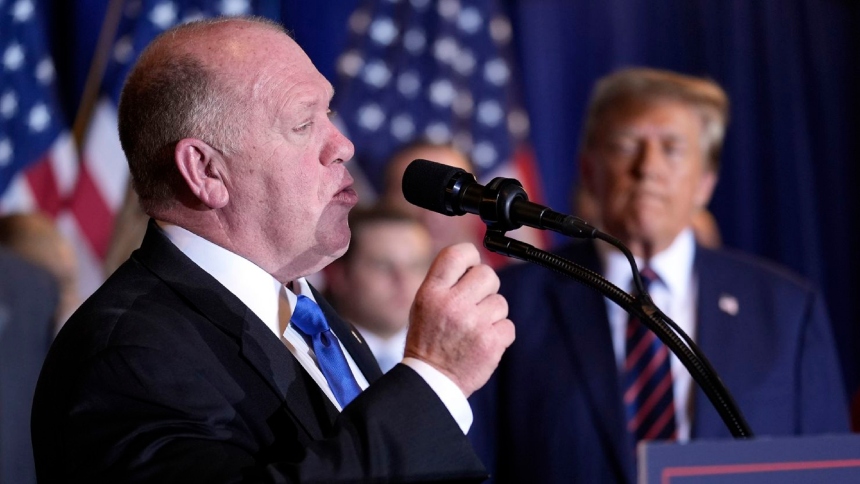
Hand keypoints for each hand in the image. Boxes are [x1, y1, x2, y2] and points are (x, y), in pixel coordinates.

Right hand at [404, 243, 514, 396]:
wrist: (431, 381)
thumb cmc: (428, 340)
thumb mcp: (423, 305)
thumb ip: (445, 283)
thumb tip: (474, 263)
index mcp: (431, 293)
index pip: (457, 254)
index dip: (470, 256)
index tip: (471, 267)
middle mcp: (452, 305)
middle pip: (487, 274)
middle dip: (486, 288)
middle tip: (474, 303)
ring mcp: (473, 324)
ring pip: (500, 302)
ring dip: (492, 315)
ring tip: (474, 329)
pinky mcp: (490, 343)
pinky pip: (508, 326)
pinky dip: (499, 335)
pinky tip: (482, 342)